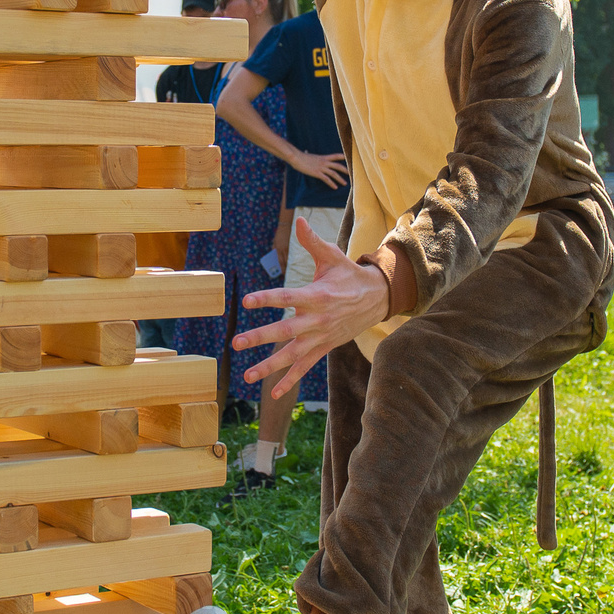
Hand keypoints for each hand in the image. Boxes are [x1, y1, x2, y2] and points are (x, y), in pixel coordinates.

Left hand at [231, 216, 389, 398]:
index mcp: (317, 295)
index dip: (267, 299)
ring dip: (269, 367)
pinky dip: (290, 380)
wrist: (377, 298)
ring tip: (247, 376)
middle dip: (260, 338)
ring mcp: (321, 337)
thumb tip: (299, 220)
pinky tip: (272, 393)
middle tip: (236, 343)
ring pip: (292, 355)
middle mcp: (318, 320)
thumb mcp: (333, 256)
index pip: (288, 297)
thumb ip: (312, 242)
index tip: (246, 301)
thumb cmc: (348, 275)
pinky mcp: (324, 348)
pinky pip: (305, 367)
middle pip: (285, 331)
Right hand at [290, 148, 348, 188]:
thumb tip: (307, 152)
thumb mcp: (309, 156)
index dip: (342, 156)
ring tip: (345, 183)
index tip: (349, 158)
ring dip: (340, 179)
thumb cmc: (301, 157)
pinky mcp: (317, 173)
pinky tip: (335, 187)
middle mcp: (324, 162)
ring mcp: (321, 168)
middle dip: (345, 170)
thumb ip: (312, 157)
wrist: (296, 158)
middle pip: (338, 165)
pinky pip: (326, 179)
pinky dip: (331, 183)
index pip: (335, 156)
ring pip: (334, 173)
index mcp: (323, 157)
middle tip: (351, 173)